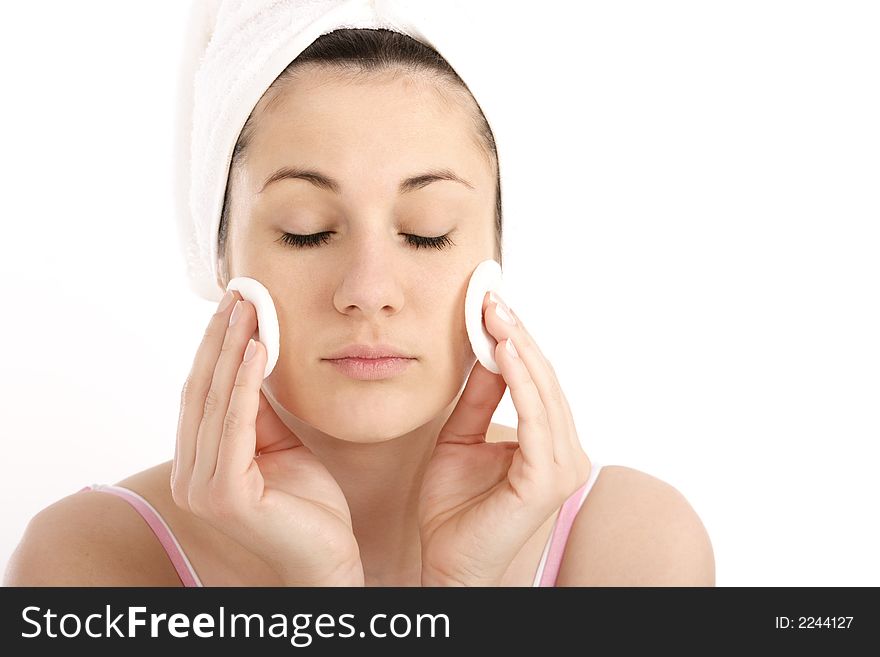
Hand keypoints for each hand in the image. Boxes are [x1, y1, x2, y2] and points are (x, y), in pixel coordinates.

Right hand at [171, 291, 363, 585]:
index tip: (235, 301)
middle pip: (202, 390)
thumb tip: (252, 350)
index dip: (215, 344)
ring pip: (215, 402)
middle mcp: (189, 474)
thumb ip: (257, 406)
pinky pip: (235, 425)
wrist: (329, 554)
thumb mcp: (278, 441)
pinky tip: (257, 349)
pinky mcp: (224, 496)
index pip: (201, 391)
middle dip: (221, 337)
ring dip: (232, 349)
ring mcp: (201, 488)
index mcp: (197, 461)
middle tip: (240, 292)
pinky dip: (244, 384)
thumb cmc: (307, 502)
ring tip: (249, 308)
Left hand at [418, 291, 591, 585]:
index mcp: (548, 443)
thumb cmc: (454, 509)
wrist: (446, 562)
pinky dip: (520, 381)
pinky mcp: (547, 480)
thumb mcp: (459, 438)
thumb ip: (478, 399)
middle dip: (516, 334)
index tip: (490, 302)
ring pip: (543, 392)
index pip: (535, 380)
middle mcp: (564, 452)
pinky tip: (503, 351)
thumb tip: (485, 351)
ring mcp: (561, 466)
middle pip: (543, 379)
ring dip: (519, 348)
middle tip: (492, 296)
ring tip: (496, 313)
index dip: (514, 339)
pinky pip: (535, 420)